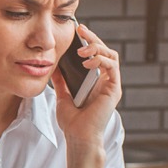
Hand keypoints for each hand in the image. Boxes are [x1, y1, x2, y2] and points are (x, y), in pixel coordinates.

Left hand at [53, 22, 122, 147]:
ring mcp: (111, 85)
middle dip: (93, 38)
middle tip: (81, 30)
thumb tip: (53, 67)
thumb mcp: (62, 96)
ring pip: (111, 55)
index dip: (88, 41)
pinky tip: (87, 62)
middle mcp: (106, 81)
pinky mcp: (114, 89)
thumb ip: (61, 81)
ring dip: (97, 48)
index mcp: (95, 81)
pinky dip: (101, 60)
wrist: (78, 137)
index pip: (96, 55)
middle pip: (105, 51)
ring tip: (81, 50)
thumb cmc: (72, 122)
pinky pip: (112, 67)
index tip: (77, 31)